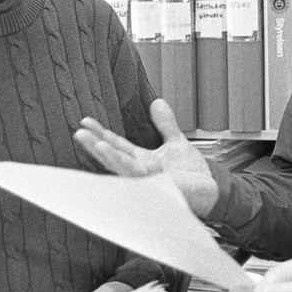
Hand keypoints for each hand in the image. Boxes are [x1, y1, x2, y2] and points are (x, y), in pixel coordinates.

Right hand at [75, 99, 218, 216]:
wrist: (212, 189)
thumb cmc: (192, 173)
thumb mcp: (176, 142)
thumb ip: (165, 124)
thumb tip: (157, 102)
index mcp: (142, 161)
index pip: (117, 146)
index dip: (101, 133)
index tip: (85, 121)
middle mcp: (141, 173)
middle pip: (114, 157)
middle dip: (95, 146)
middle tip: (79, 132)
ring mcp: (148, 182)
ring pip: (124, 170)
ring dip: (109, 158)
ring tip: (95, 144)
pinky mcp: (159, 189)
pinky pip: (143, 180)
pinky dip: (133, 171)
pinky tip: (122, 161)